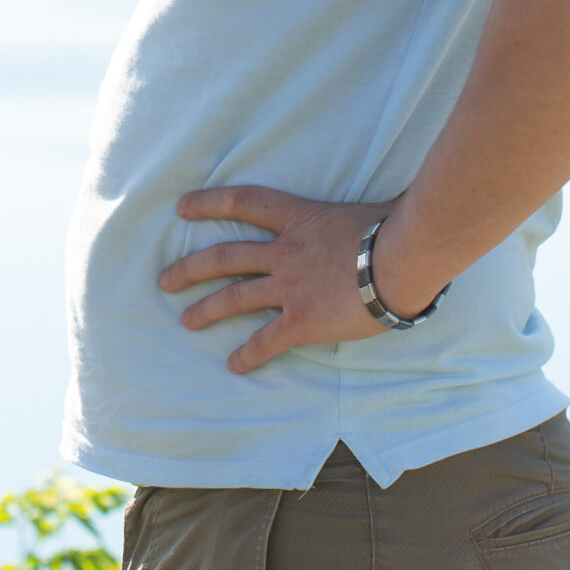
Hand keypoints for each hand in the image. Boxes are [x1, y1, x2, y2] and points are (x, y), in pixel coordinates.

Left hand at [157, 187, 442, 373]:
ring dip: (207, 311)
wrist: (404, 258)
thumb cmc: (396, 227)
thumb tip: (380, 213)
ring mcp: (290, 287)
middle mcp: (284, 252)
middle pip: (224, 257)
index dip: (209, 203)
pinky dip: (248, 354)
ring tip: (186, 322)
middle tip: (165, 280)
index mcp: (298, 219)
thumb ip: (356, 216)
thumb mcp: (366, 210)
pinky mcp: (303, 320)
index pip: (243, 203)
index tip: (181, 207)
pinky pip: (267, 340)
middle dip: (190, 269)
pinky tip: (233, 366)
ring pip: (235, 298)